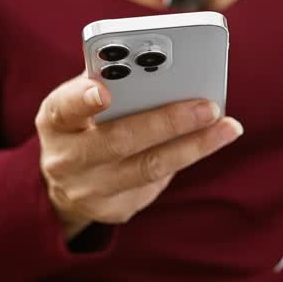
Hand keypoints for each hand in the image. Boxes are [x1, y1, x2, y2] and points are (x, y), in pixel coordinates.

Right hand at [36, 74, 242, 237]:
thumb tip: (173, 70)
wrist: (70, 182)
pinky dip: (186, 158)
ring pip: (148, 167)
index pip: (64, 108)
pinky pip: (157, 183)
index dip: (82, 99)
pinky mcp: (114, 210)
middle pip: (119, 140)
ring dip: (193, 146)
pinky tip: (209, 142)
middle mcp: (66, 159)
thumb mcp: (84, 102)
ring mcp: (88, 190)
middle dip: (167, 121)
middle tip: (207, 107)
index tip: (104, 91)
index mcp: (55, 121)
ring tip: (227, 127)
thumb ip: (115, 83)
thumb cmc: (87, 124)